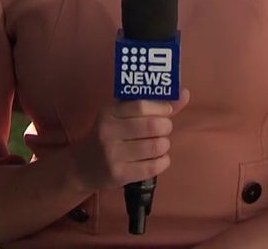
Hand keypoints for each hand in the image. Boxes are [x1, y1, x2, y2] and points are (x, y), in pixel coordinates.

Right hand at [69, 88, 190, 193]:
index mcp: (109, 114)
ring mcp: (113, 155)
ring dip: (164, 145)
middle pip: (152, 126)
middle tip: (163, 130)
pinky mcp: (120, 174)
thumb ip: (153, 106)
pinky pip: (153, 166)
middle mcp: (109, 132)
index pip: (141, 105)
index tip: (167, 111)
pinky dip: (163, 161)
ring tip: (159, 145)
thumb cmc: (108, 136)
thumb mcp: (121, 117)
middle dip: (166, 127)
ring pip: (156, 146)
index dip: (161, 107)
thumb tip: (184, 93)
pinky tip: (158, 159)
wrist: (83, 167)